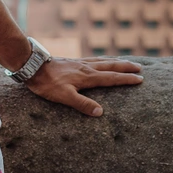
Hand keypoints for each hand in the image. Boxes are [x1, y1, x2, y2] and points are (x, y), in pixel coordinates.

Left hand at [23, 55, 143, 116]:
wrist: (33, 66)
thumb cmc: (47, 84)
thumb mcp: (64, 97)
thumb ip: (82, 104)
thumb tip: (100, 112)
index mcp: (87, 77)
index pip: (111, 78)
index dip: (126, 79)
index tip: (140, 79)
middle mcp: (86, 68)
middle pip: (111, 66)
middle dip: (126, 68)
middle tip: (140, 68)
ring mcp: (80, 63)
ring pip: (103, 61)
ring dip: (117, 62)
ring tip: (126, 62)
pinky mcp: (73, 62)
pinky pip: (94, 59)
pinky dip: (103, 60)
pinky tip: (102, 61)